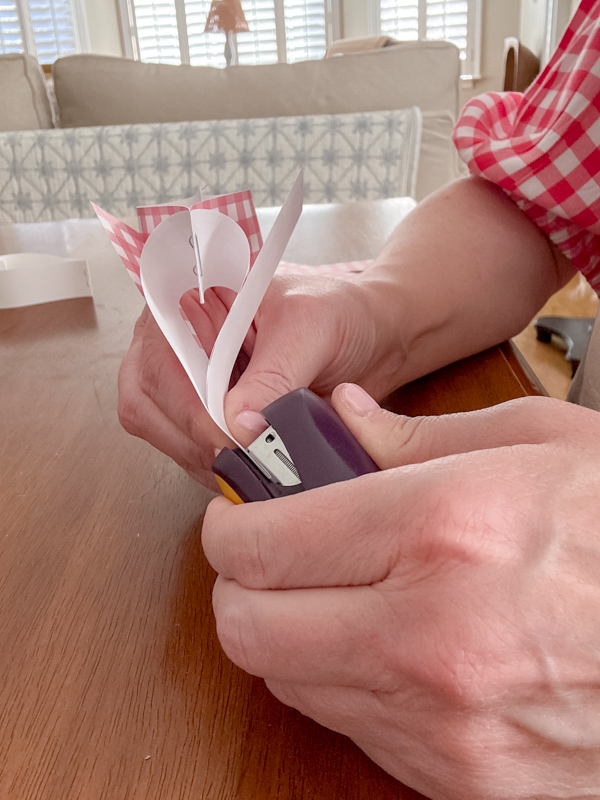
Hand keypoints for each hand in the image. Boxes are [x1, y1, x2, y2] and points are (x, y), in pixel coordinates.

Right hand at [118, 276, 399, 488]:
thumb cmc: (339, 314)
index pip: (159, 357)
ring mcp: (181, 378)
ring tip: (252, 465)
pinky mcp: (200, 412)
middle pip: (145, 399)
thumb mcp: (311, 329)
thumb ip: (274, 374)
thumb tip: (236, 424)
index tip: (227, 437)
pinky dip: (212, 466)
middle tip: (243, 459)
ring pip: (160, 431)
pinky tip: (247, 468)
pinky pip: (184, 449)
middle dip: (193, 437)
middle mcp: (173, 339)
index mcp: (188, 298)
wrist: (372, 335)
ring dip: (202, 457)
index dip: (185, 404)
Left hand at [202, 387, 599, 798]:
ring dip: (290, 633)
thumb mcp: (535, 443)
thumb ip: (412, 435)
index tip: (240, 514)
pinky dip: (345, 681)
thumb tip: (337, 421)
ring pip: (289, 682)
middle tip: (272, 554)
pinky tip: (390, 643)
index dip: (232, 525)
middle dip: (242, 585)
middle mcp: (430, 634)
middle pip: (247, 627)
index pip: (260, 542)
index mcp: (442, 528)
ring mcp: (443, 723)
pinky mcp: (461, 779)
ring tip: (339, 591)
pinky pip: (351, 727)